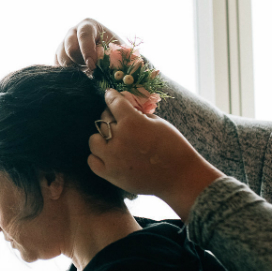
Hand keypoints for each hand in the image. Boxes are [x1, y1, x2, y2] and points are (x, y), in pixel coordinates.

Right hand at [55, 18, 119, 71]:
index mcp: (88, 26)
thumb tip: (98, 62)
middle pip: (70, 48)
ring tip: (87, 72)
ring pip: (62, 58)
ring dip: (74, 69)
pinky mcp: (58, 56)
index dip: (87, 50)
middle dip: (81, 62)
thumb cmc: (113, 50)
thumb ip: (111, 54)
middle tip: (91, 70)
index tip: (92, 65)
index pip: (84, 34)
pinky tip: (77, 75)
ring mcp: (63, 43)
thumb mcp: (117, 49)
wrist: (106, 55)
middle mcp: (73, 32)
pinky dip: (66, 73)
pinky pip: (57, 65)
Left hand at [89, 90, 223, 219]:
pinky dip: (97, 156)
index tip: (110, 94)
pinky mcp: (110, 174)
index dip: (111, 96)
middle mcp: (118, 139)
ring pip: (94, 139)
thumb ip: (137, 114)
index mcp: (132, 122)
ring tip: (112, 138)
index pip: (113, 102)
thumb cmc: (173, 146)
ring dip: (101, 136)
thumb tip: (125, 107)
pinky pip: (92, 161)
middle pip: (103, 119)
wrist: (179, 176)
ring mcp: (112, 158)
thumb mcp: (158, 122)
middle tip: (119, 119)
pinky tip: (108, 154)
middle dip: (111, 116)